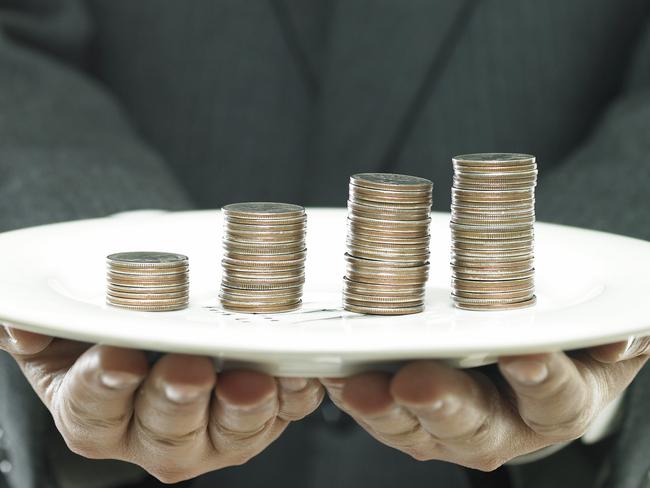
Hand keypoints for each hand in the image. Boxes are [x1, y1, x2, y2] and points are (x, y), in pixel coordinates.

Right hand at [0, 324, 323, 482]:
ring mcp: (214, 428)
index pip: (93, 408)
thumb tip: (16, 321)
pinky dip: (295, 394)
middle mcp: (157, 431)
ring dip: (242, 410)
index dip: (104, 387)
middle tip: (190, 369)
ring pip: (229, 433)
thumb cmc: (116, 313)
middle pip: (165, 430)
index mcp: (99, 411)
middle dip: (177, 401)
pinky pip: (285, 411)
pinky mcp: (264, 413)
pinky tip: (299, 373)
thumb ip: (40, 322)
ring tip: (250, 382)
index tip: (118, 360)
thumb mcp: (66, 316)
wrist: (168, 303)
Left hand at [321, 338, 649, 470]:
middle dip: (445, 406)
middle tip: (415, 382)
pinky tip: (337, 377)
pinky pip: (386, 416)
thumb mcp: (600, 330)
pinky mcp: (413, 416)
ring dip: (388, 410)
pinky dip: (359, 399)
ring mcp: (454, 426)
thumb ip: (617, 332)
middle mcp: (506, 425)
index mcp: (558, 404)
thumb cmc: (563, 337)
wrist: (528, 350)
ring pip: (422, 431)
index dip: (541, 379)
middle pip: (477, 427)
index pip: (555, 399)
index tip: (523, 354)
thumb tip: (623, 336)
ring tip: (359, 387)